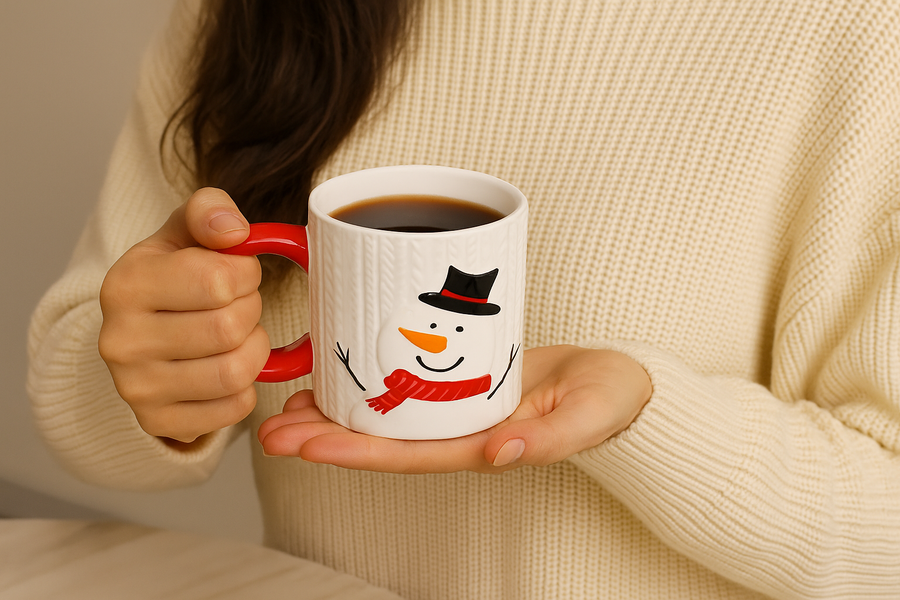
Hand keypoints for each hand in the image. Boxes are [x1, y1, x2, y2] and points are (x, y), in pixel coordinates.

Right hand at [98, 188, 269, 443]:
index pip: (218, 280)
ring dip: (253, 349)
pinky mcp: (159, 422)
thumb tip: (234, 231)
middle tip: (239, 304)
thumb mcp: (185, 230)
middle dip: (250, 311)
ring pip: (235, 372)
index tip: (238, 273)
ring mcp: (136, 388)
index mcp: (126, 284)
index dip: (246, 274)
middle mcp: (121, 340)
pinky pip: (235, 408)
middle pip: (229, 328)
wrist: (142, 332)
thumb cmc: (174, 276)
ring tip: (238, 335)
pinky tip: (228, 366)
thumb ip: (210, 211)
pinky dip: (246, 387)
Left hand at [257, 345, 651, 472]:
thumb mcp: (587, 417)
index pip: (408, 455)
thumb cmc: (607, 400)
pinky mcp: (461, 383)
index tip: (306, 444)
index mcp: (484, 445)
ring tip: (285, 406)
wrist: (616, 381)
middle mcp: (460, 433)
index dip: (355, 453)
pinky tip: (337, 375)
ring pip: (385, 418)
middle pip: (381, 441)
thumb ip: (547, 438)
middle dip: (325, 438)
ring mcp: (457, 410)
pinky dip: (368, 385)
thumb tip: (500, 453)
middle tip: (270, 430)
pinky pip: (406, 389)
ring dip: (334, 415)